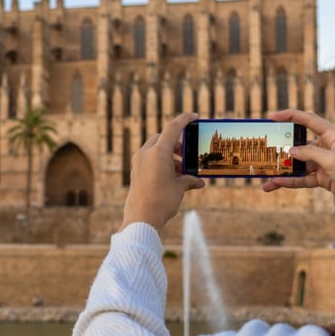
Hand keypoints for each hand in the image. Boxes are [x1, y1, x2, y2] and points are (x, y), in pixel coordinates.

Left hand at [119, 112, 204, 232]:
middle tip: (187, 154)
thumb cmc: (161, 202)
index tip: (195, 116)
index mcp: (158, 152)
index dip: (185, 120)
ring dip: (169, 156)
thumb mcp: (179, 188)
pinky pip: (149, 160)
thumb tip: (199, 182)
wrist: (141, 219)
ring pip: (155, 149)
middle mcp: (146, 153)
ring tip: (182, 172)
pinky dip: (161, 163)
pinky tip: (171, 178)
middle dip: (176, 144)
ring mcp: (138, 162)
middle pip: (162, 138)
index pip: (173, 128)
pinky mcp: (135, 172)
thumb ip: (189, 180)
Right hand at [261, 109, 334, 206]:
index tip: (273, 117)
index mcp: (333, 135)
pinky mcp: (325, 178)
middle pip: (300, 144)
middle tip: (265, 150)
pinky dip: (291, 181)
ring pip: (300, 165)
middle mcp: (328, 147)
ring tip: (266, 178)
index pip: (309, 120)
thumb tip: (291, 151)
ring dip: (283, 171)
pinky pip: (304, 178)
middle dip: (282, 148)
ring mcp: (326, 163)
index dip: (291, 116)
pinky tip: (276, 184)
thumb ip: (310, 153)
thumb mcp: (332, 161)